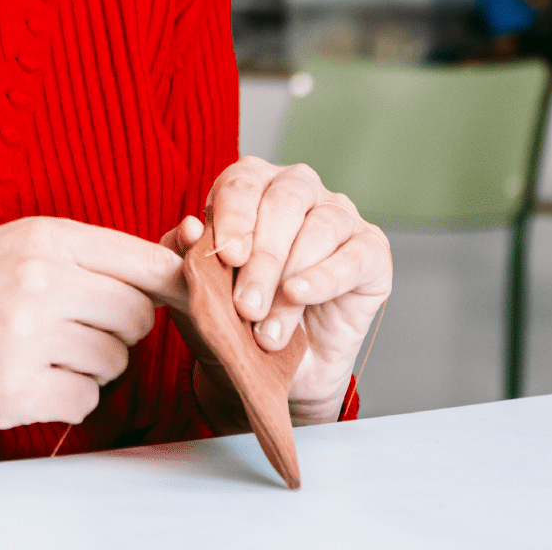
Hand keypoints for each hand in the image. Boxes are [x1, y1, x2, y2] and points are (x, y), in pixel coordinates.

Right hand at [0, 216, 182, 484]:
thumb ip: (80, 255)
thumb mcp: (6, 246)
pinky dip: (64, 399)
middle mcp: (40, 284)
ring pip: (113, 363)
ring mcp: (26, 341)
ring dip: (88, 365)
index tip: (170, 297)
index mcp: (43, 238)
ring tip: (35, 352)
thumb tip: (174, 257)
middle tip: (75, 329)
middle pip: (138, 317)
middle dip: (119, 330)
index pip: (147, 263)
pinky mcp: (11, 395)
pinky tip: (22, 381)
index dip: (168, 285)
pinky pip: (82, 402)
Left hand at [161, 157, 391, 426]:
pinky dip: (326, 277)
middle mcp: (298, 190)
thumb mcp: (195, 292)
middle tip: (246, 307)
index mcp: (250, 186)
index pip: (243, 182)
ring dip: (289, 279)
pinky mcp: (370, 251)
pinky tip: (302, 295)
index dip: (235, 217)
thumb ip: (181, 260)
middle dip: (263, 258)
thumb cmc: (232, 317)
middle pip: (283, 203)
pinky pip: (354, 255)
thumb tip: (189, 228)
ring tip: (268, 330)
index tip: (228, 256)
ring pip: (319, 228)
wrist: (274, 371)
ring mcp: (339, 216)